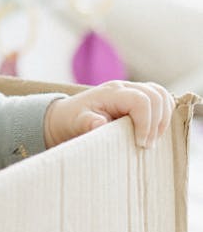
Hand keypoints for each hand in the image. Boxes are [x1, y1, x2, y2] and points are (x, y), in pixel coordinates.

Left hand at [44, 81, 174, 149]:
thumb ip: (88, 123)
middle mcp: (124, 87)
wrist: (68, 115)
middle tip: (146, 144)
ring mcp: (132, 89)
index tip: (140, 143)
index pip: (140, 101)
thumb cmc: (72, 120)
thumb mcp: (76, 123)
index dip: (146, 123)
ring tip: (152, 138)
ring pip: (161, 95)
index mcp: (110, 93)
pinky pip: (161, 99)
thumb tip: (100, 123)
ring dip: (162, 118)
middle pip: (155, 96)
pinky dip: (163, 114)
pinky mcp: (138, 96)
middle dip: (156, 123)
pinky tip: (154, 130)